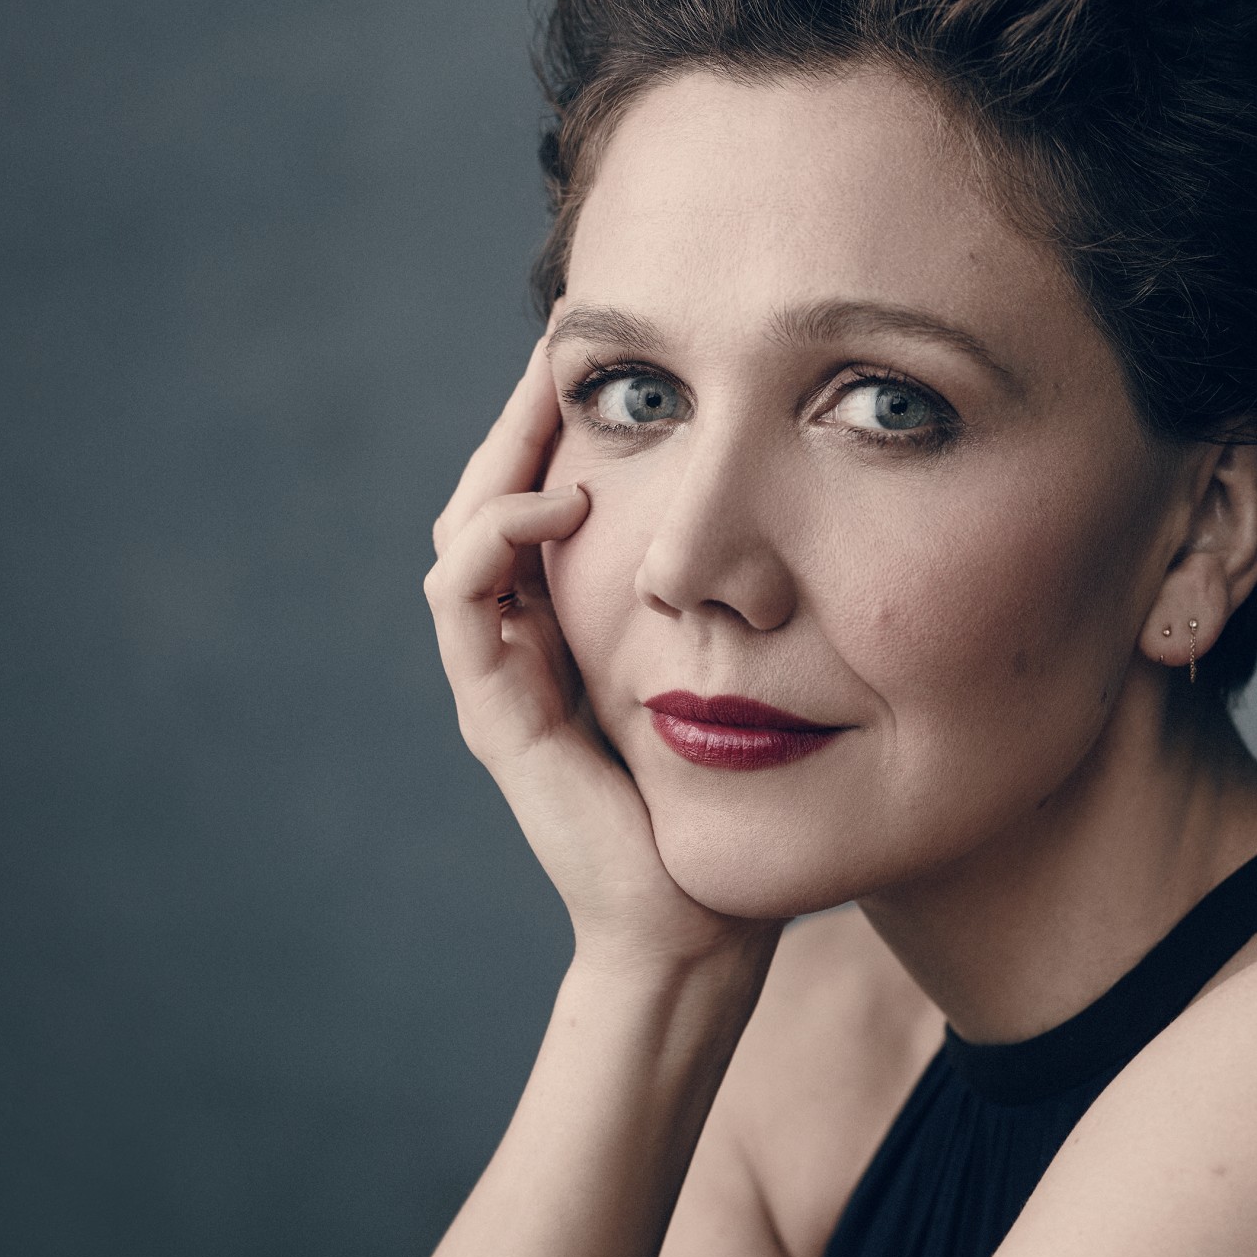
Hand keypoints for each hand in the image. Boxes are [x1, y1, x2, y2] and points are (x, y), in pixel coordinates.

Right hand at [424, 338, 778, 974]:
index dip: (564, 418)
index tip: (616, 347)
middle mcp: (526, 643)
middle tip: (569, 333)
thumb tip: (794, 509)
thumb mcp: (747, 667)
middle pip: (494, 493)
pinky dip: (499, 535)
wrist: (701, 922)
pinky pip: (463, 599)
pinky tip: (565, 495)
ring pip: (465, 530)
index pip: (545, 493)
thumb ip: (741, 599)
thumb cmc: (737, 803)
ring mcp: (500, 676)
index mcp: (575, 626)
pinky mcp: (494, 712)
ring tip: (559, 383)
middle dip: (527, 411)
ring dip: (505, 449)